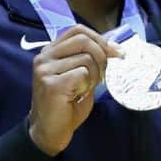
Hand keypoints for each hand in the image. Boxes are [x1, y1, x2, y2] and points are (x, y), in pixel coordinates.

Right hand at [28, 25, 122, 155]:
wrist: (50, 130)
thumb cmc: (67, 104)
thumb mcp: (81, 75)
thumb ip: (91, 59)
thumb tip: (115, 47)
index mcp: (51, 51)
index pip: (77, 30)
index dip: (99, 38)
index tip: (115, 52)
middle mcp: (44, 57)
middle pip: (83, 41)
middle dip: (102, 55)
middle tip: (106, 73)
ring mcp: (45, 69)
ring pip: (86, 59)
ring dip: (95, 75)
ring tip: (86, 88)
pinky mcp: (51, 83)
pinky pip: (82, 74)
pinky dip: (88, 85)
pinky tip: (78, 95)